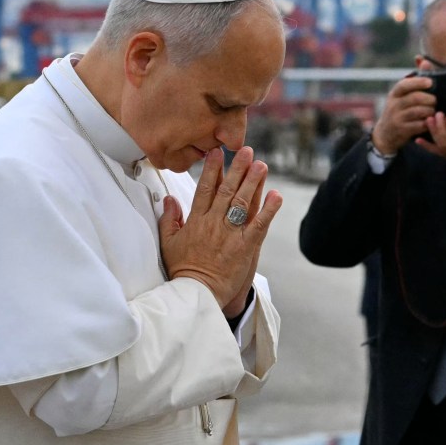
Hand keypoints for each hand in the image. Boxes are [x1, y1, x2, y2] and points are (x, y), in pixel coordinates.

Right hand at [159, 146, 281, 311]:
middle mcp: (214, 223)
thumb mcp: (169, 243)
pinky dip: (269, 210)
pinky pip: (259, 225)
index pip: (204, 189)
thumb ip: (169, 219)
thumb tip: (168, 199)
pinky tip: (276, 195)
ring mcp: (230, 234)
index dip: (212, 169)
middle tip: (245, 150)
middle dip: (236, 168)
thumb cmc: (183, 271)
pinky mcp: (245, 247)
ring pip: (243, 203)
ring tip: (261, 165)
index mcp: (196, 221)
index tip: (217, 153)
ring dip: (253, 182)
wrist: (196, 294)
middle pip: (226, 190)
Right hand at [372, 75, 435, 155]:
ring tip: (433, 110)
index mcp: (395, 93)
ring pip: (419, 112)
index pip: (405, 84)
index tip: (430, 82)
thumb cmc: (398, 109)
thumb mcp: (402, 94)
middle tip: (435, 100)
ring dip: (430, 111)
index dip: (418, 82)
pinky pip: (419, 125)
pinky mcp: (402, 131)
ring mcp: (397, 118)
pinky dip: (427, 123)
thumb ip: (415, 78)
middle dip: (429, 99)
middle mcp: (394, 105)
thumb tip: (423, 60)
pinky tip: (430, 121)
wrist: (385, 133)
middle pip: (415, 98)